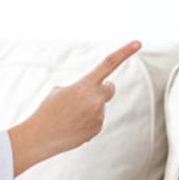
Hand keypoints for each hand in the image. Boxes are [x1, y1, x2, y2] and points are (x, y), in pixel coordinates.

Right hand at [8, 41, 140, 175]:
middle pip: (110, 88)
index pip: (108, 64)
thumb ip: (81, 89)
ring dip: (88, 109)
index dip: (124, 52)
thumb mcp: (59, 91)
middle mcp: (95, 99)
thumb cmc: (48, 111)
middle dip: (103, 89)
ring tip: (70, 117)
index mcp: (85, 85)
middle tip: (88, 95)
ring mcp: (98, 115)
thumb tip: (91, 96)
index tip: (138, 43)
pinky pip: (95, 120)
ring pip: (99, 107)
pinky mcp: (97, 129)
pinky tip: (73, 126)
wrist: (41, 136)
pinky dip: (86, 122)